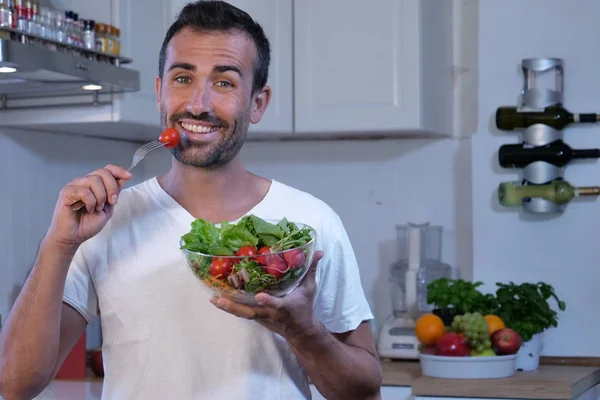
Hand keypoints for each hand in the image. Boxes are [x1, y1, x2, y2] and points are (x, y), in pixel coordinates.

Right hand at [45, 164, 131, 248]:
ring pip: (94, 180)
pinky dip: (90, 201)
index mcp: (93, 184)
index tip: (129, 176)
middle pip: (103, 173)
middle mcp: (83, 182)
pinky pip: (84, 191)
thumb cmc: (87, 224)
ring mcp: (74, 186)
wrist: (73, 237)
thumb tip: (124, 177)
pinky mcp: (66, 192)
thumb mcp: (108, 208)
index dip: (118, 171)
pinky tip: (87, 209)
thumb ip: (114, 193)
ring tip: (96, 208)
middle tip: (111, 202)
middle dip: (112, 188)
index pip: (106, 169)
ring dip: (100, 197)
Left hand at [210, 250, 324, 341]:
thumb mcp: (309, 289)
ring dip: (227, 308)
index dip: (268, 302)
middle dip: (234, 307)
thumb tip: (319, 251)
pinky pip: (241, 312)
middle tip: (218, 299)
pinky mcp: (256, 318)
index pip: (276, 305)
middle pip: (250, 312)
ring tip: (212, 299)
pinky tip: (217, 299)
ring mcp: (261, 317)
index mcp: (284, 307)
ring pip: (242, 314)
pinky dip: (230, 307)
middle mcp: (270, 314)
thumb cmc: (304, 308)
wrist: (300, 331)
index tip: (260, 296)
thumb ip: (311, 269)